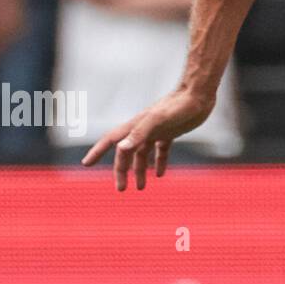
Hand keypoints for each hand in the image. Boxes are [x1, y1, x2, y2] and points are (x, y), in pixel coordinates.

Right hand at [82, 88, 215, 189]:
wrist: (198, 94)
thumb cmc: (178, 105)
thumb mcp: (158, 120)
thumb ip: (139, 133)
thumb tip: (121, 148)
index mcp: (135, 126)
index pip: (111, 140)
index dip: (98, 151)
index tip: (86, 163)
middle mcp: (143, 129)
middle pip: (126, 152)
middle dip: (122, 170)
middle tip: (121, 189)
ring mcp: (157, 130)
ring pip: (142, 153)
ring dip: (139, 170)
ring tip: (141, 187)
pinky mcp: (171, 132)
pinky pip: (161, 150)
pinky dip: (158, 162)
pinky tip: (159, 174)